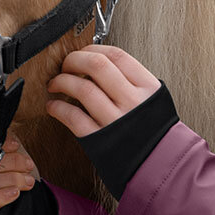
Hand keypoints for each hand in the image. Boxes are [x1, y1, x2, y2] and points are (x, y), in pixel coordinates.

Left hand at [47, 45, 161, 136]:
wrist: (160, 165)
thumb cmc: (154, 134)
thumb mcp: (154, 100)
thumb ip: (132, 82)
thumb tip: (99, 66)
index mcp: (147, 88)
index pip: (117, 56)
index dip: (93, 49)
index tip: (84, 52)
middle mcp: (132, 102)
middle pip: (97, 66)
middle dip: (74, 60)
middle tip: (66, 65)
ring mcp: (116, 121)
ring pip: (82, 89)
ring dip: (62, 82)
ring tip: (55, 84)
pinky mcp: (100, 141)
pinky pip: (73, 118)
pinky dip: (58, 109)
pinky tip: (54, 106)